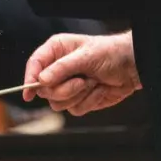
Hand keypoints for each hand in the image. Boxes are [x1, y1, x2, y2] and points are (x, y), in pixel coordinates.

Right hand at [23, 32, 141, 115]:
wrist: (130, 68)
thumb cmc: (109, 53)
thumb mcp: (85, 56)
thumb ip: (62, 68)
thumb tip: (42, 80)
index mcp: (56, 50)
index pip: (35, 64)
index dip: (30, 78)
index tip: (29, 92)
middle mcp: (58, 69)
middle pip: (45, 89)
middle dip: (64, 89)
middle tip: (81, 80)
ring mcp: (67, 85)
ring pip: (57, 103)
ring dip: (78, 95)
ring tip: (92, 82)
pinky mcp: (78, 99)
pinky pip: (74, 110)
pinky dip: (89, 102)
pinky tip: (99, 89)